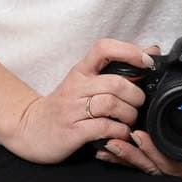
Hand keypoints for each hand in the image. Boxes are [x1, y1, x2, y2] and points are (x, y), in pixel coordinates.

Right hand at [9, 37, 153, 164]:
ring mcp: (72, 109)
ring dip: (129, 114)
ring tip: (130, 120)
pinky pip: (102, 128)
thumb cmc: (65, 104)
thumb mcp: (86, 82)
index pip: (103, 48)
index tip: (147, 61)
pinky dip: (118, 131)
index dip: (128, 51)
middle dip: (135, 94)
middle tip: (139, 102)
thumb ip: (115, 69)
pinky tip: (121, 133)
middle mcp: (76, 87)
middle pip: (114, 82)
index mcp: (81, 71)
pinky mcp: (72, 132)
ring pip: (110, 104)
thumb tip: (151, 50)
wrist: (31, 129)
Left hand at [96, 67, 181, 181]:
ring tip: (105, 146)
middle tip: (111, 140)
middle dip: (132, 156)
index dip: (155, 154)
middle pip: (155, 169)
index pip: (174, 168)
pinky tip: (120, 148)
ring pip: (151, 168)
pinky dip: (137, 157)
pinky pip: (156, 164)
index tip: (138, 137)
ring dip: (129, 158)